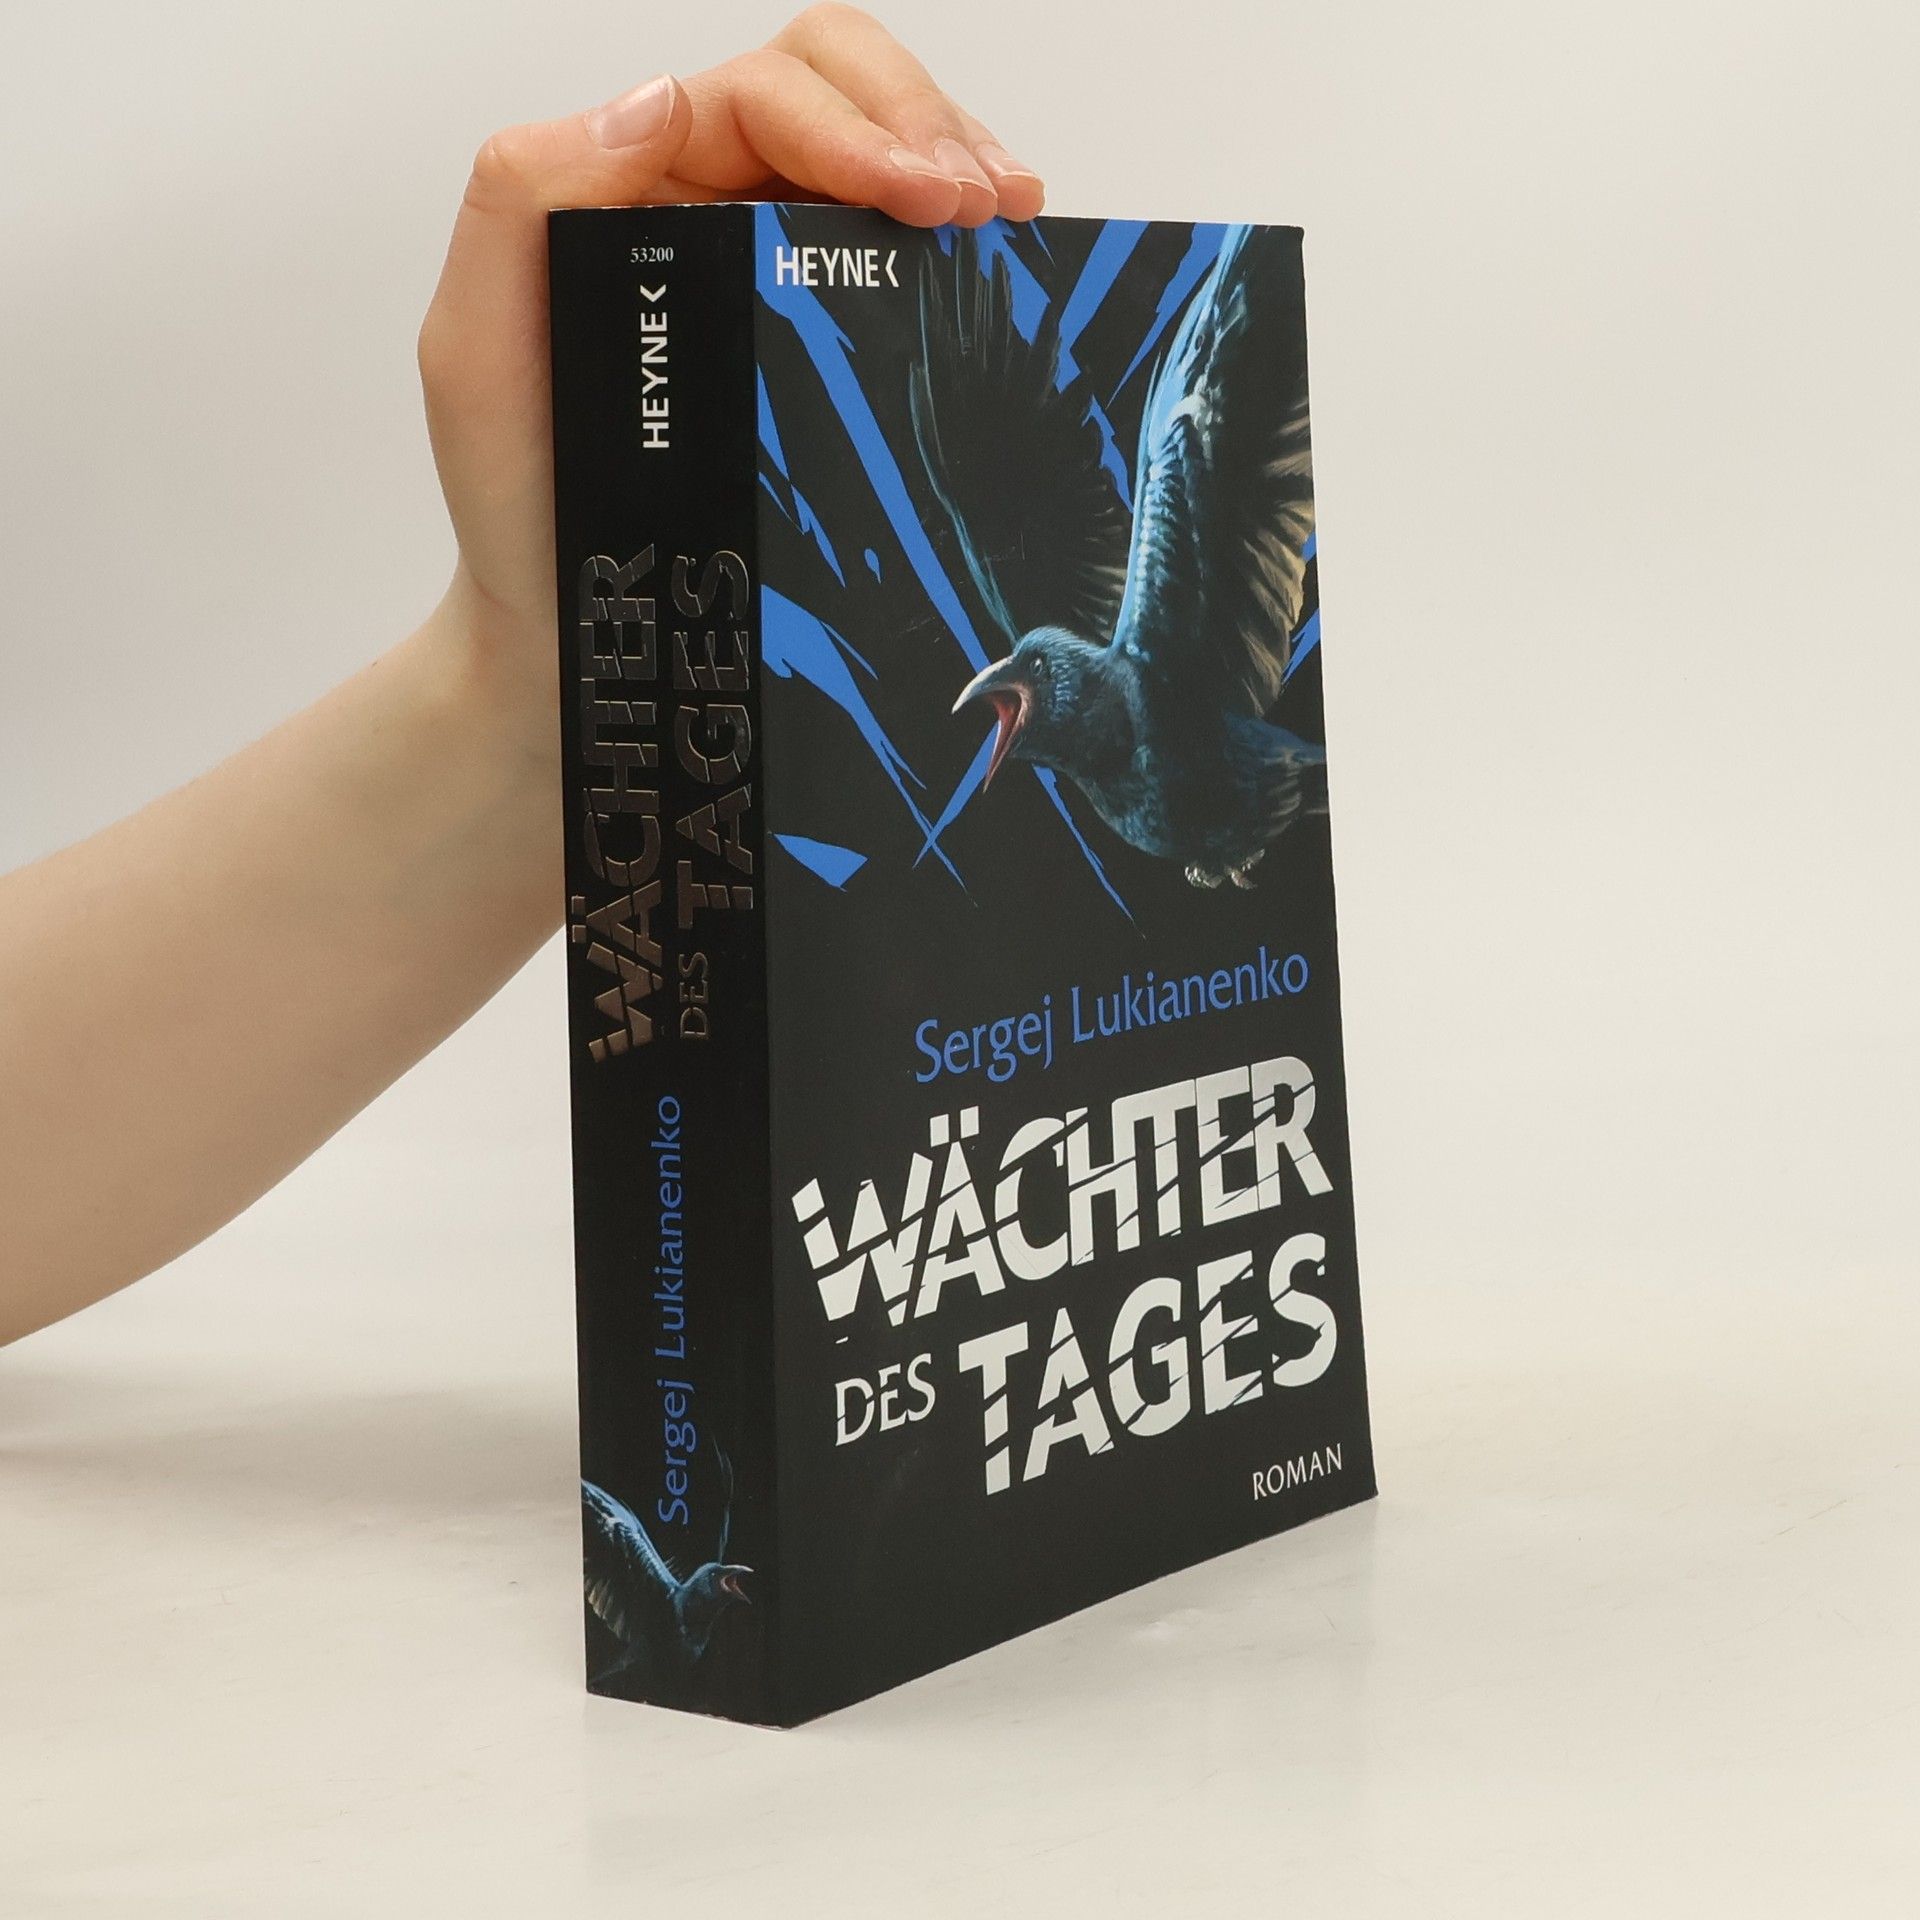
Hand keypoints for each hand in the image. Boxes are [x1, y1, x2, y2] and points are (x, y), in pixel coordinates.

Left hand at [417, 5, 1043, 667]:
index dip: (855, 122)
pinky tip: (1002, 261)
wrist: (573, 629)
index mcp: (634, 188)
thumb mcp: (472, 348)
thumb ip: (523, 198)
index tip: (921, 198)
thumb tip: (657, 99)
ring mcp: (773, 270)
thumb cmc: (521, 503)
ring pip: (883, 153)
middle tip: (983, 206)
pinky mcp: (822, 342)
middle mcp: (709, 209)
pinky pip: (898, 257)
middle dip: (923, 124)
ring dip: (959, 163)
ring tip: (1010, 219)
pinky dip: (959, 240)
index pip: (761, 95)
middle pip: (837, 90)